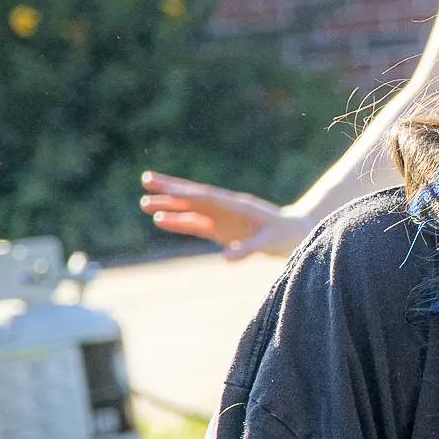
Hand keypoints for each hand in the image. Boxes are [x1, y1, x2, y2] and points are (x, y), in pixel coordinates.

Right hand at [139, 171, 310, 260]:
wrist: (294, 234)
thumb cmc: (284, 234)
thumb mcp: (268, 242)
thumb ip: (247, 248)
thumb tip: (226, 258)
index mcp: (236, 205)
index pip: (205, 197)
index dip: (184, 193)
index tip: (164, 188)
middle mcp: (225, 207)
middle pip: (193, 196)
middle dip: (170, 188)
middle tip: (145, 180)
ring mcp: (221, 217)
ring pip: (190, 209)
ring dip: (169, 206)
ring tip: (143, 203)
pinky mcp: (220, 229)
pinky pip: (195, 224)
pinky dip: (178, 222)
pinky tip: (159, 220)